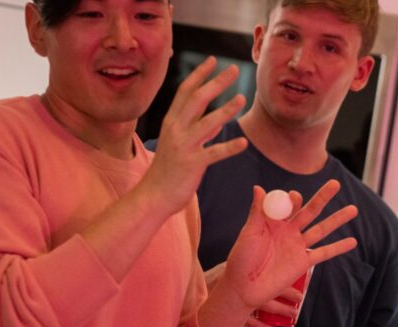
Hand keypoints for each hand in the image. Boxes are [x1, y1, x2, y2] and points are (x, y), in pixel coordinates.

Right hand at [142, 56, 248, 214]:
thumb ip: (199, 133)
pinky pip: (214, 153)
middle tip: (233, 69)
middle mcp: (176, 129)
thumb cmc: (168, 170)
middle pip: (197, 99)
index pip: (186, 91)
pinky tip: (243, 142)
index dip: (200, 74)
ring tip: (242, 98)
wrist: (153, 195)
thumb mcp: (180, 145)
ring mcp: (184, 146)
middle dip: (216, 82)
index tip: (213, 60)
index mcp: (171, 122)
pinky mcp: (192, 164)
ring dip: (226, 109)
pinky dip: (229, 147)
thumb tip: (219, 124)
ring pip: (207, 123)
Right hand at [205, 262, 297, 326]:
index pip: (270, 277)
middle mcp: (243, 288)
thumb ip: (250, 266)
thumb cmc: (217, 279)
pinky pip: (248, 323)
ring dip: (278, 313)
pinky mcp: (231, 313)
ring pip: (262, 308)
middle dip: (286, 298)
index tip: (299, 290)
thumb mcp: (233, 266)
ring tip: (291, 316)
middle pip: (270, 293)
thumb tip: (275, 263)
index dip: (286, 285)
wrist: (194, 292)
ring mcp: (237, 302)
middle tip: (299, 301)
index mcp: (245, 274)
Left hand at [217, 180, 357, 313]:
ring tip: (354, 209)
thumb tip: (259, 188)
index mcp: (273, 222)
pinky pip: (324, 253)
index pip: (289, 204)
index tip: (293, 197)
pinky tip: (353, 242)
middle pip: (310, 211)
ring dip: (337, 219)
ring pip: (321, 229)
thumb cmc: (241, 259)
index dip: (293, 199)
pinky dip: (339, 247)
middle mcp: (288, 231)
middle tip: (336, 184)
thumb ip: (257, 212)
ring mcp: (297, 246)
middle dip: (323, 198)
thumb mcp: (248, 233)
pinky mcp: (303, 263)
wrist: (244, 287)